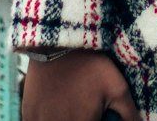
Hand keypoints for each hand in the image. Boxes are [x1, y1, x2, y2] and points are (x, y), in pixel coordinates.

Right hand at [21, 51, 138, 120]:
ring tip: (71, 105)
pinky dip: (48, 119)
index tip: (99, 116)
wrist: (58, 43)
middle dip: (83, 119)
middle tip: (85, 109)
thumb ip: (128, 114)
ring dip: (66, 118)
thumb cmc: (90, 65)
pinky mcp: (28, 115)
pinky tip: (56, 106)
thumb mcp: (117, 87)